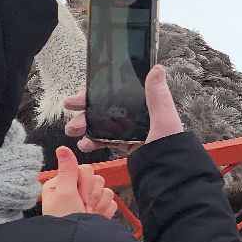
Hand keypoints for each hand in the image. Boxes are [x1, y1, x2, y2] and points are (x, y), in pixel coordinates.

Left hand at [40, 146, 118, 218]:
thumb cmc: (66, 220)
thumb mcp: (64, 192)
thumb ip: (67, 169)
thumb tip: (62, 148)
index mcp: (61, 183)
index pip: (84, 169)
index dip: (84, 183)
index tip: (78, 196)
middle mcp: (74, 190)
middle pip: (97, 179)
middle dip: (92, 195)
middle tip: (83, 207)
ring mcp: (88, 200)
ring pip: (106, 189)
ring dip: (98, 204)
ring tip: (88, 214)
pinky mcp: (99, 209)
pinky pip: (112, 201)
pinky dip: (104, 211)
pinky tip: (95, 218)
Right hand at [63, 64, 183, 153]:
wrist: (169, 172)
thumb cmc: (170, 146)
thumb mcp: (165, 119)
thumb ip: (158, 97)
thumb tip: (157, 69)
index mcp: (145, 106)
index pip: (115, 95)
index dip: (93, 95)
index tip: (74, 100)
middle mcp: (137, 117)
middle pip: (105, 110)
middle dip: (85, 113)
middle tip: (71, 119)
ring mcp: (131, 132)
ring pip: (102, 126)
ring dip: (86, 128)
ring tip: (74, 132)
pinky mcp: (128, 146)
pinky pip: (106, 141)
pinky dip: (93, 142)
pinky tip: (85, 145)